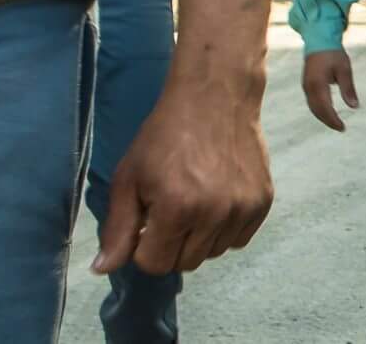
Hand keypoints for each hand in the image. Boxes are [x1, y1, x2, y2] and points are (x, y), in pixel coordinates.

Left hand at [92, 75, 275, 275]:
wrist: (215, 97)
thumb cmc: (164, 136)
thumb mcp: (129, 177)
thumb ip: (117, 228)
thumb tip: (101, 269)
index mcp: (177, 208)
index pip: (154, 264)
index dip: (143, 246)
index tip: (146, 221)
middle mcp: (215, 214)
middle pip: (185, 264)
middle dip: (170, 245)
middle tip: (168, 211)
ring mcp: (243, 209)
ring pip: (213, 254)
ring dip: (198, 239)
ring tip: (194, 203)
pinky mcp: (263, 202)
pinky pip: (239, 240)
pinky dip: (224, 230)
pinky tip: (217, 202)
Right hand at [302, 50, 359, 131]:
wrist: (319, 39)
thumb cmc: (333, 53)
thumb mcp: (344, 70)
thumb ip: (348, 89)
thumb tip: (354, 107)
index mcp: (318, 85)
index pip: (325, 108)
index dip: (333, 120)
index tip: (343, 127)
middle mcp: (309, 87)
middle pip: (317, 110)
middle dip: (328, 121)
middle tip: (341, 128)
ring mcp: (305, 85)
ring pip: (312, 107)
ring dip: (323, 116)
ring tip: (335, 122)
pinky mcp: (306, 83)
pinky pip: (311, 101)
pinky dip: (319, 109)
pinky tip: (327, 111)